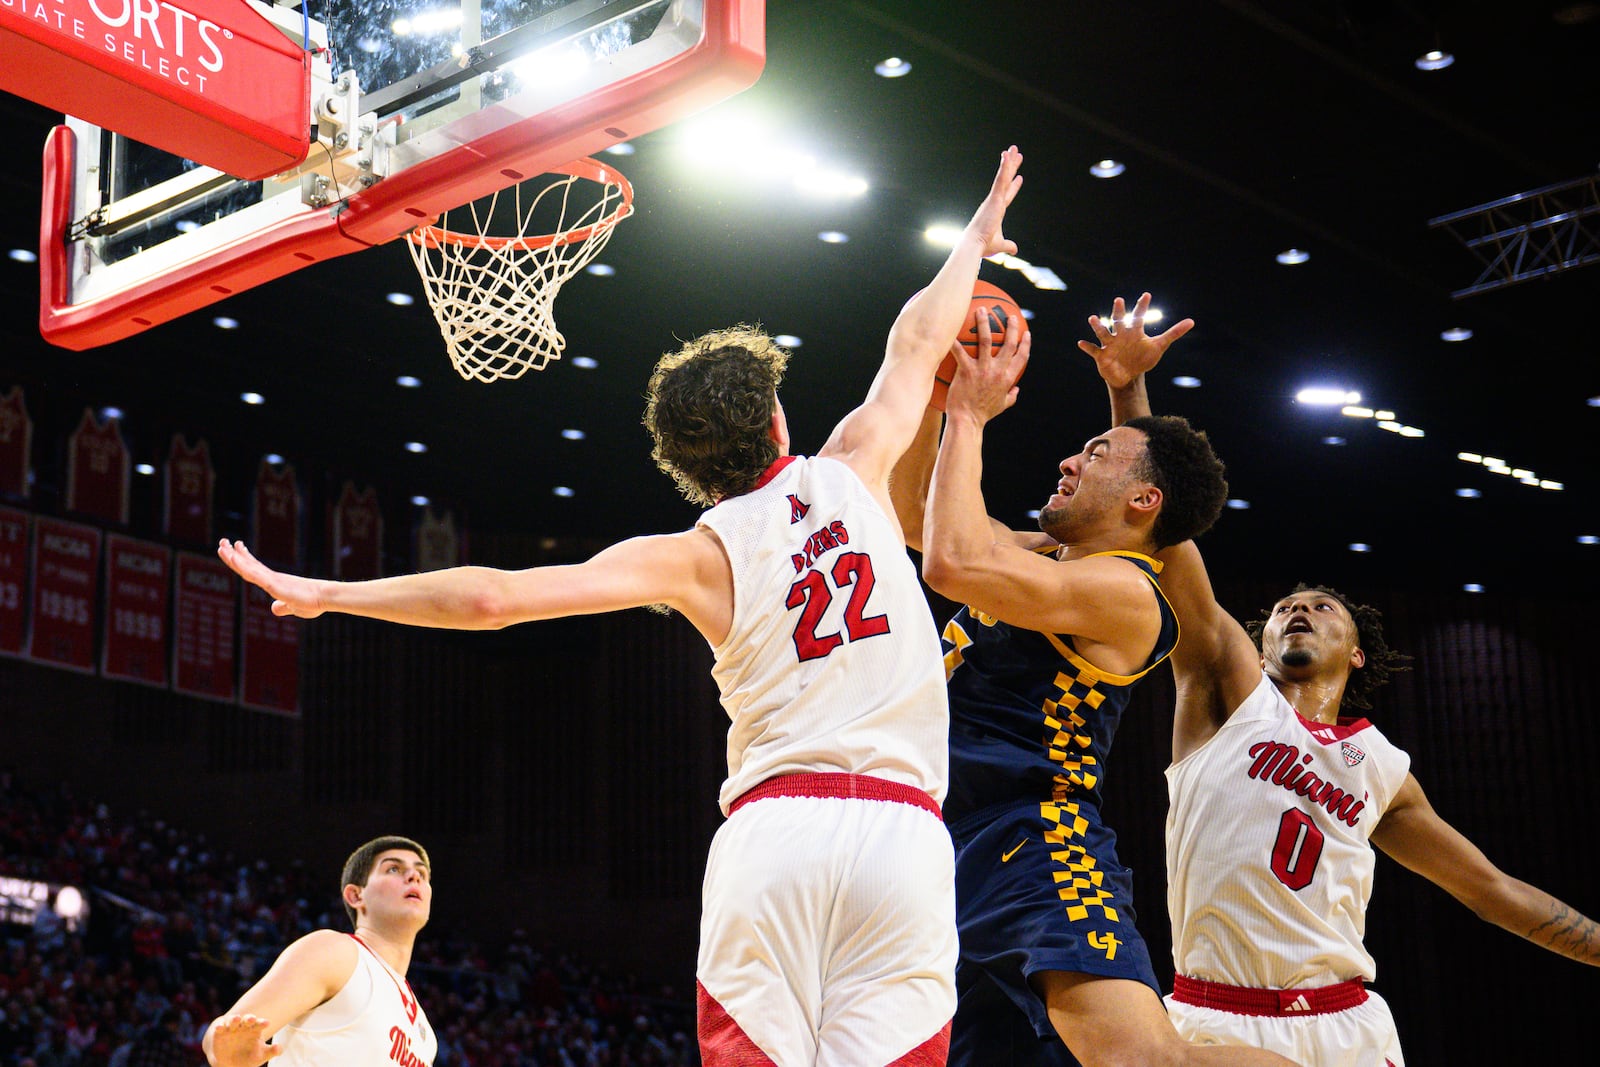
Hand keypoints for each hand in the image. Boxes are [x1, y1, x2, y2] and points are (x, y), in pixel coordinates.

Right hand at [208, 1014, 281, 1066]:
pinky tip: (220, 1027)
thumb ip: (272, 1051)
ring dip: (234, 1019)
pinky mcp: (220, 1032)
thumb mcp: (261, 1056)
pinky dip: (220, 1026)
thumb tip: (279, 1048)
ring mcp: (232, 1028)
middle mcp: (244, 1026)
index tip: (267, 1023)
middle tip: (252, 1019)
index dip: (262, 1023)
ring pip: (233, 1020)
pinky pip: (220, 1027)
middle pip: (247, 1019)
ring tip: (236, 1019)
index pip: (260, 1024)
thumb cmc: (249, 1057)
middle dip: (250, 1018)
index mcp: (255, 1029)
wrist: (231, 1063)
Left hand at [217, 540, 324, 618]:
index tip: (235, 547)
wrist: (325, 598)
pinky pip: (255, 574)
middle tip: (222, 542)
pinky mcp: (274, 584)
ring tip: (222, 545)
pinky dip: (243, 566)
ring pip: (248, 567)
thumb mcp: (293, 607)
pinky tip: (234, 558)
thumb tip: (274, 608)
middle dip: (233, 554)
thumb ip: (283, 607)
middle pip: (247, 565)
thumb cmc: (313, 602)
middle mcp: (271, 578)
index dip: (242, 559)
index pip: (253, 569)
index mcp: (274, 582)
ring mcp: (272, 580)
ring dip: (234, 556)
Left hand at [946, 303, 1030, 423]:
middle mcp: (997, 371)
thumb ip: (1011, 397)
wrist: (967, 422)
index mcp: (1008, 379)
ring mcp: (982, 370)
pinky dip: (955, 341)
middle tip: (1009, 316)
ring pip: (986, 341)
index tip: (1026, 333)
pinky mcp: (966, 371)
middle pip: (1008, 344)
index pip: (1021, 358)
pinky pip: (960, 352)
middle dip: (1011, 327)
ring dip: (984, 324)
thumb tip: (1017, 390)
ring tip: (981, 311)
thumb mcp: (1002, 406)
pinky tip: (950, 329)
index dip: (1025, 344)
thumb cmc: (983, 415)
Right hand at [963, 146, 1023, 258]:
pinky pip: (1001, 179)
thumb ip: (1008, 245)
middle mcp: (994, 202)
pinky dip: (1004, 167)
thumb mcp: (999, 245)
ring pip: (1004, 176)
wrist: (974, 246)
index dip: (1014, 186)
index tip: (1019, 177)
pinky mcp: (994, 198)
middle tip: (1016, 154)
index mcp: (995, 211)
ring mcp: (994, 199)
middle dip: (1011, 167)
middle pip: (1006, 181)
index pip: (1007, 195)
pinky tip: (1007, 155)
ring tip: (1014, 148)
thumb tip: (1015, 249)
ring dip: (1009, 161)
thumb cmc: (982, 246)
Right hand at [1076, 292, 1193, 388]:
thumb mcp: (1160, 346)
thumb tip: (1192, 321)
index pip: (1139, 316)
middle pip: (1119, 320)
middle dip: (1119, 312)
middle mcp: (1121, 335)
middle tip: (1119, 301)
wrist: (1129, 376)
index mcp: (1134, 331)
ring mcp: (1110, 345)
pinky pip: (1093, 350)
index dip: (1143, 306)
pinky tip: (1081, 343)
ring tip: (1093, 318)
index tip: (1147, 295)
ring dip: (1098, 326)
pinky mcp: (1101, 356)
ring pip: (1103, 333)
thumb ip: (1174, 333)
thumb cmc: (1143, 359)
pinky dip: (1087, 347)